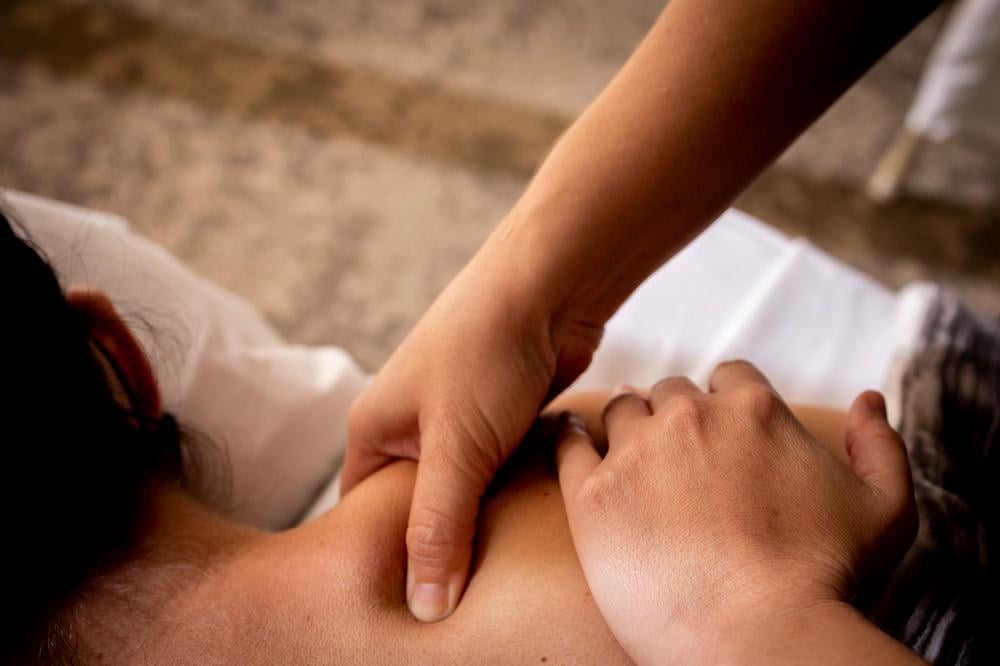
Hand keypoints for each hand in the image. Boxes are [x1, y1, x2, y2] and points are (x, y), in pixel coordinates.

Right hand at [342, 241, 601, 621]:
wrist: (549, 286)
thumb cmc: (487, 352)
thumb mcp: (456, 447)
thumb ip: (438, 526)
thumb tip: (425, 607)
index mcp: (374, 428)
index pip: (366, 512)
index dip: (392, 555)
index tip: (423, 599)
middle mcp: (409, 424)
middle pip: (418, 504)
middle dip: (444, 539)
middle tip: (470, 588)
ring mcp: (456, 418)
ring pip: (464, 487)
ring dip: (484, 513)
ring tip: (504, 558)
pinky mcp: (499, 414)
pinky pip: (497, 468)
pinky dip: (511, 487)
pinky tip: (531, 513)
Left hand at [555, 361, 917, 663]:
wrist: (759, 636)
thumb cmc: (827, 579)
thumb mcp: (885, 508)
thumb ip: (880, 444)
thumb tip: (868, 399)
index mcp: (754, 409)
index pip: (731, 376)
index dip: (725, 397)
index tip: (720, 424)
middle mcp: (689, 416)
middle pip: (671, 391)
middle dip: (675, 412)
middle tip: (673, 447)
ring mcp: (635, 451)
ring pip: (621, 410)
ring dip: (627, 423)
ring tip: (627, 449)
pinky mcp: (591, 493)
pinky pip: (568, 444)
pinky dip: (569, 436)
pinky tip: (570, 438)